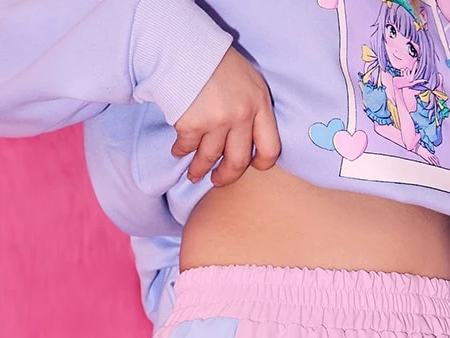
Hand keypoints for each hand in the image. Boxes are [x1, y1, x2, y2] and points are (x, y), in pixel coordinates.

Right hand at [172, 46, 280, 186]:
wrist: (184, 45)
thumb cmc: (216, 63)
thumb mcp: (247, 80)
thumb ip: (253, 109)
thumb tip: (251, 141)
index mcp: (259, 104)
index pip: (270, 148)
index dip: (261, 163)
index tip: (251, 166)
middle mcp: (241, 115)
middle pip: (238, 161)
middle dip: (226, 176)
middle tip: (218, 180)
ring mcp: (216, 121)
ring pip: (209, 158)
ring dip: (199, 170)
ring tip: (194, 175)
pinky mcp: (192, 124)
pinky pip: (186, 147)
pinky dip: (180, 151)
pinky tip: (179, 150)